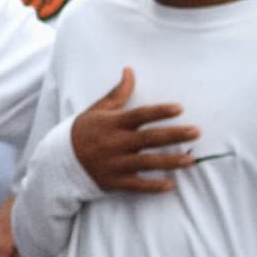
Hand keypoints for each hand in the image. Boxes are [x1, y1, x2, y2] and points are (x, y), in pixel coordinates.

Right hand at [69, 68, 199, 192]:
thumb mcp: (98, 110)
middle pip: (149, 138)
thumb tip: (129, 70)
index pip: (139, 115)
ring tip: (191, 160)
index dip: (159, 112)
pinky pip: (136, 185)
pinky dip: (152, 186)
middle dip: (174, 135)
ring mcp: (114, 164)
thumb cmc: (85, 130)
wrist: (60, 160)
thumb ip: (118, 93)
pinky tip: (169, 185)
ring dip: (170, 161)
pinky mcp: (113, 181)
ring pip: (146, 162)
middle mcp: (115, 143)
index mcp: (112, 123)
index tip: (179, 109)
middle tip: (196, 132)